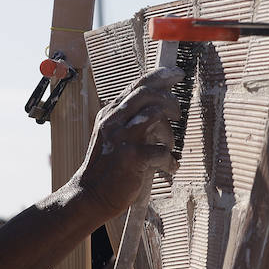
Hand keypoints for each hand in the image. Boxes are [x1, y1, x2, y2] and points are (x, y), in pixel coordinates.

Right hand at [74, 67, 181, 215]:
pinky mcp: (131, 157)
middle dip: (169, 99)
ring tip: (170, 147)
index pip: (136, 85)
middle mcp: (113, 121)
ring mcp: (122, 138)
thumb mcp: (111, 136)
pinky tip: (170, 168)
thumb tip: (156, 107)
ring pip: (156, 116)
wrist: (90, 195)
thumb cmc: (106, 167)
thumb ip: (128, 119)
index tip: (177, 73)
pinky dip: (171, 161)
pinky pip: (162, 151)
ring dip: (169, 133)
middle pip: (147, 93)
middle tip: (178, 113)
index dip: (160, 76)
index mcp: (110, 114)